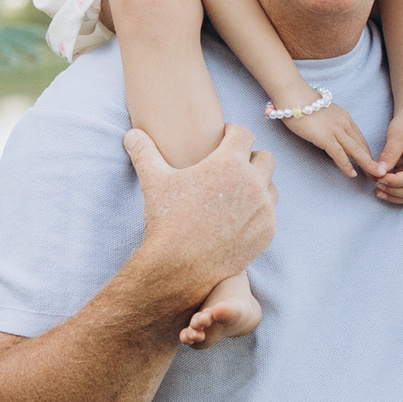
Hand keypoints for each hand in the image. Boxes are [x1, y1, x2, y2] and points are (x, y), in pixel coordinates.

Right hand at [123, 124, 275, 323]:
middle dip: (250, 158)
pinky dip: (259, 211)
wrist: (179, 267)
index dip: (233, 134)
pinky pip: (270, 213)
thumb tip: (132, 134)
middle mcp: (252, 183)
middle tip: (233, 166)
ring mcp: (263, 209)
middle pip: (265, 158)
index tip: (224, 139)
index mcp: (229, 163)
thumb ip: (144, 152)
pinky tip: (241, 215)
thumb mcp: (153, 181)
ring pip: (270, 186)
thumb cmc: (167, 221)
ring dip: (258, 185)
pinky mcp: (267, 231)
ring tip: (238, 191)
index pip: (244, 134)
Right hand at [269, 94, 383, 189]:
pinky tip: (352, 174)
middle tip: (380, 174)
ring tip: (375, 177)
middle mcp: (344, 123)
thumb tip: (330, 135)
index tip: (371, 164)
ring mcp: (336, 130)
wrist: (293, 94)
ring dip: (367, 165)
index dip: (367, 153)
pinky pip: (339, 154)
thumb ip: (330, 124)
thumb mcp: (323, 114)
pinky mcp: (325, 137)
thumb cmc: (302, 103)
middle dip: (372, 161)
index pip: (360, 138)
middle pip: (362, 146)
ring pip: (356, 151)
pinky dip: (347, 165)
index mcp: (345, 117)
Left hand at [372, 106, 402, 206]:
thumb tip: (380, 172)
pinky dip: (394, 192)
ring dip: (393, 195)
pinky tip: (381, 188)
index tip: (379, 178)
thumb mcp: (397, 135)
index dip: (395, 182)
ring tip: (377, 189)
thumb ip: (389, 154)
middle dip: (394, 190)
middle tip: (376, 183)